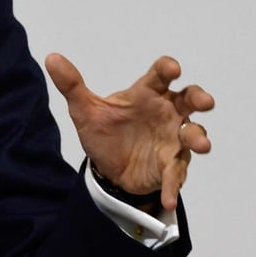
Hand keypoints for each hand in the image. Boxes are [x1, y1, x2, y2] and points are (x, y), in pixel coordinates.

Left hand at [45, 53, 213, 210]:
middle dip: (199, 98)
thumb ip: (71, 85)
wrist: (107, 167)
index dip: (168, 69)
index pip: (160, 76)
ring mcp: (172, 140)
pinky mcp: (170, 166)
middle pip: (189, 100)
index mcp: (146, 95)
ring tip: (201, 144)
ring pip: (192, 134)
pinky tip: (168, 198)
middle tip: (204, 102)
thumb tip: (51, 57)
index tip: (172, 69)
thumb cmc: (105, 130)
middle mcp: (166, 113)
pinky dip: (172, 186)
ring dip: (198, 138)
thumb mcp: (84, 110)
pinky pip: (175, 175)